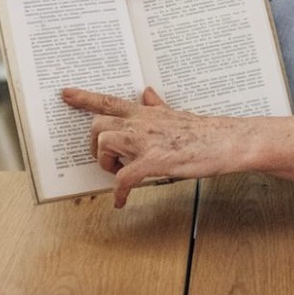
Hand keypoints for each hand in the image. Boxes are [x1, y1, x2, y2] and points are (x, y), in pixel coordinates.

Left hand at [62, 87, 236, 207]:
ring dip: (105, 163)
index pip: (108, 100)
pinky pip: (124, 178)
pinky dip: (118, 192)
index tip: (66, 94)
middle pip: (98, 125)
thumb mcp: (175, 113)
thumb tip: (147, 93)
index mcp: (145, 112)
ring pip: (105, 144)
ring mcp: (146, 141)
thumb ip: (157, 106)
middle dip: (94, 145)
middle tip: (106, 160)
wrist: (226, 141)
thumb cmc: (204, 131)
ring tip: (117, 175)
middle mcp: (140, 123)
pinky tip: (121, 201)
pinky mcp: (154, 161)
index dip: (84, 97)